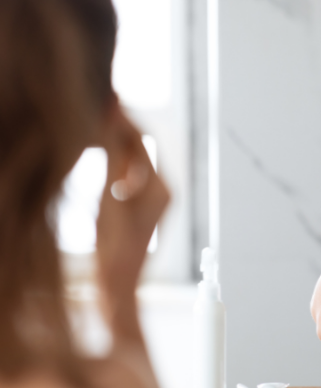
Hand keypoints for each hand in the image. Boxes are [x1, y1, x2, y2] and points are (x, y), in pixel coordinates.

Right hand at [95, 102, 169, 338]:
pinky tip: (98, 162)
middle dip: (117, 127)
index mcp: (159, 187)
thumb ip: (109, 158)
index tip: (101, 97)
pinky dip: (115, 164)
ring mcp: (155, 200)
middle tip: (92, 105)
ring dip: (115, 144)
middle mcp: (163, 190)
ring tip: (91, 127)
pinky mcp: (145, 208)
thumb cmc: (113, 252)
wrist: (118, 290)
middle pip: (139, 147)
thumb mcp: (107, 201)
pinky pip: (131, 176)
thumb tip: (109, 116)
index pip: (138, 139)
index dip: (119, 117)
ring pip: (134, 161)